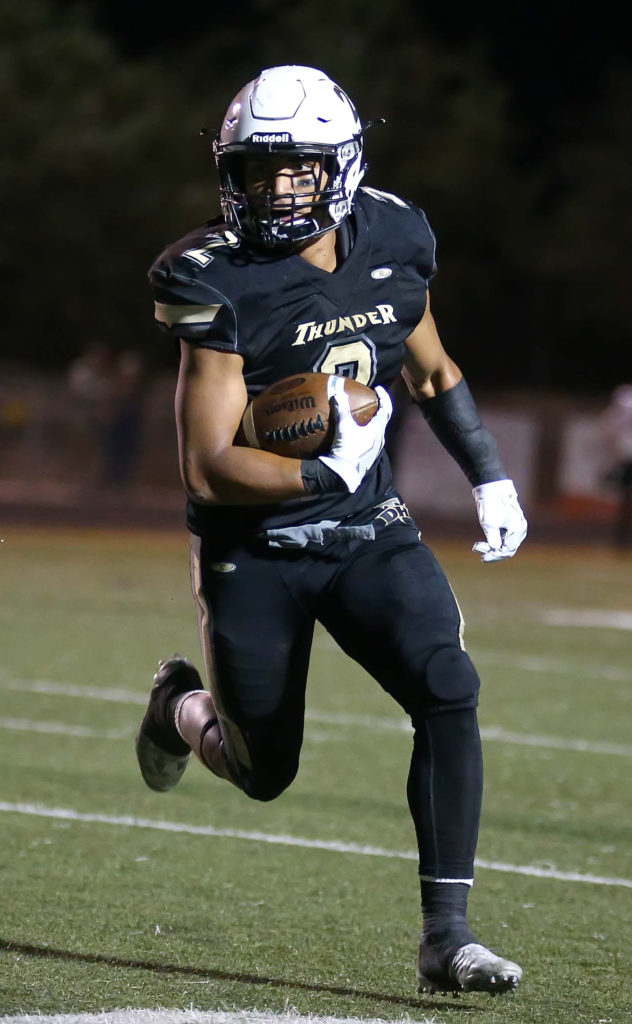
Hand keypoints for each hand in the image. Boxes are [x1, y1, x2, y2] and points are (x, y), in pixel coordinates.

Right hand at [318, 376, 392, 492]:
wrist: (344, 474)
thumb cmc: (348, 449)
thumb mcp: (344, 427)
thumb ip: (341, 409)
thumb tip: (338, 391)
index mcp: (378, 430)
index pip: (386, 409)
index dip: (384, 397)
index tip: (378, 389)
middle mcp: (379, 440)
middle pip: (382, 421)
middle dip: (377, 409)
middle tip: (370, 401)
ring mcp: (374, 449)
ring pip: (376, 431)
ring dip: (371, 422)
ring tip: (362, 416)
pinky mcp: (367, 456)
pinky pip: (369, 440)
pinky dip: (364, 432)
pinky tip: (355, 433)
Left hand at [472, 479, 526, 561]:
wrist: (490, 486)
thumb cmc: (490, 503)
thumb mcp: (489, 523)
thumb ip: (493, 539)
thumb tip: (495, 549)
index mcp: (518, 528)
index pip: (508, 550)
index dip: (495, 556)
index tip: (482, 557)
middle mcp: (520, 528)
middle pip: (508, 548)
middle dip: (493, 552)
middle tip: (478, 549)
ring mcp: (516, 525)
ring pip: (506, 543)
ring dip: (493, 547)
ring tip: (478, 546)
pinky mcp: (511, 522)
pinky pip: (505, 536)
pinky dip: (495, 540)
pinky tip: (484, 542)